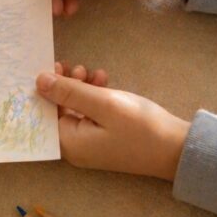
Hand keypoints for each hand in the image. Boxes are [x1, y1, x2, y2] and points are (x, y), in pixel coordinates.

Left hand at [36, 62, 189, 180]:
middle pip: (57, 111)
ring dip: (81, 88)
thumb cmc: (140, 127)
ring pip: (74, 109)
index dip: (44, 90)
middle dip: (65, 86)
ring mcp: (89, 144)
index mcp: (68, 143)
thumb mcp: (103, 103)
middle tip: (75, 66)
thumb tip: (39, 81)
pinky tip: (104, 81)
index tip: (50, 67)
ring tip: (94, 72)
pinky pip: (89, 114)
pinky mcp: (103, 139)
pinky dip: (94, 97)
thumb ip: (70, 91)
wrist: (178, 149)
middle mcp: (74, 147)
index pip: (43, 114)